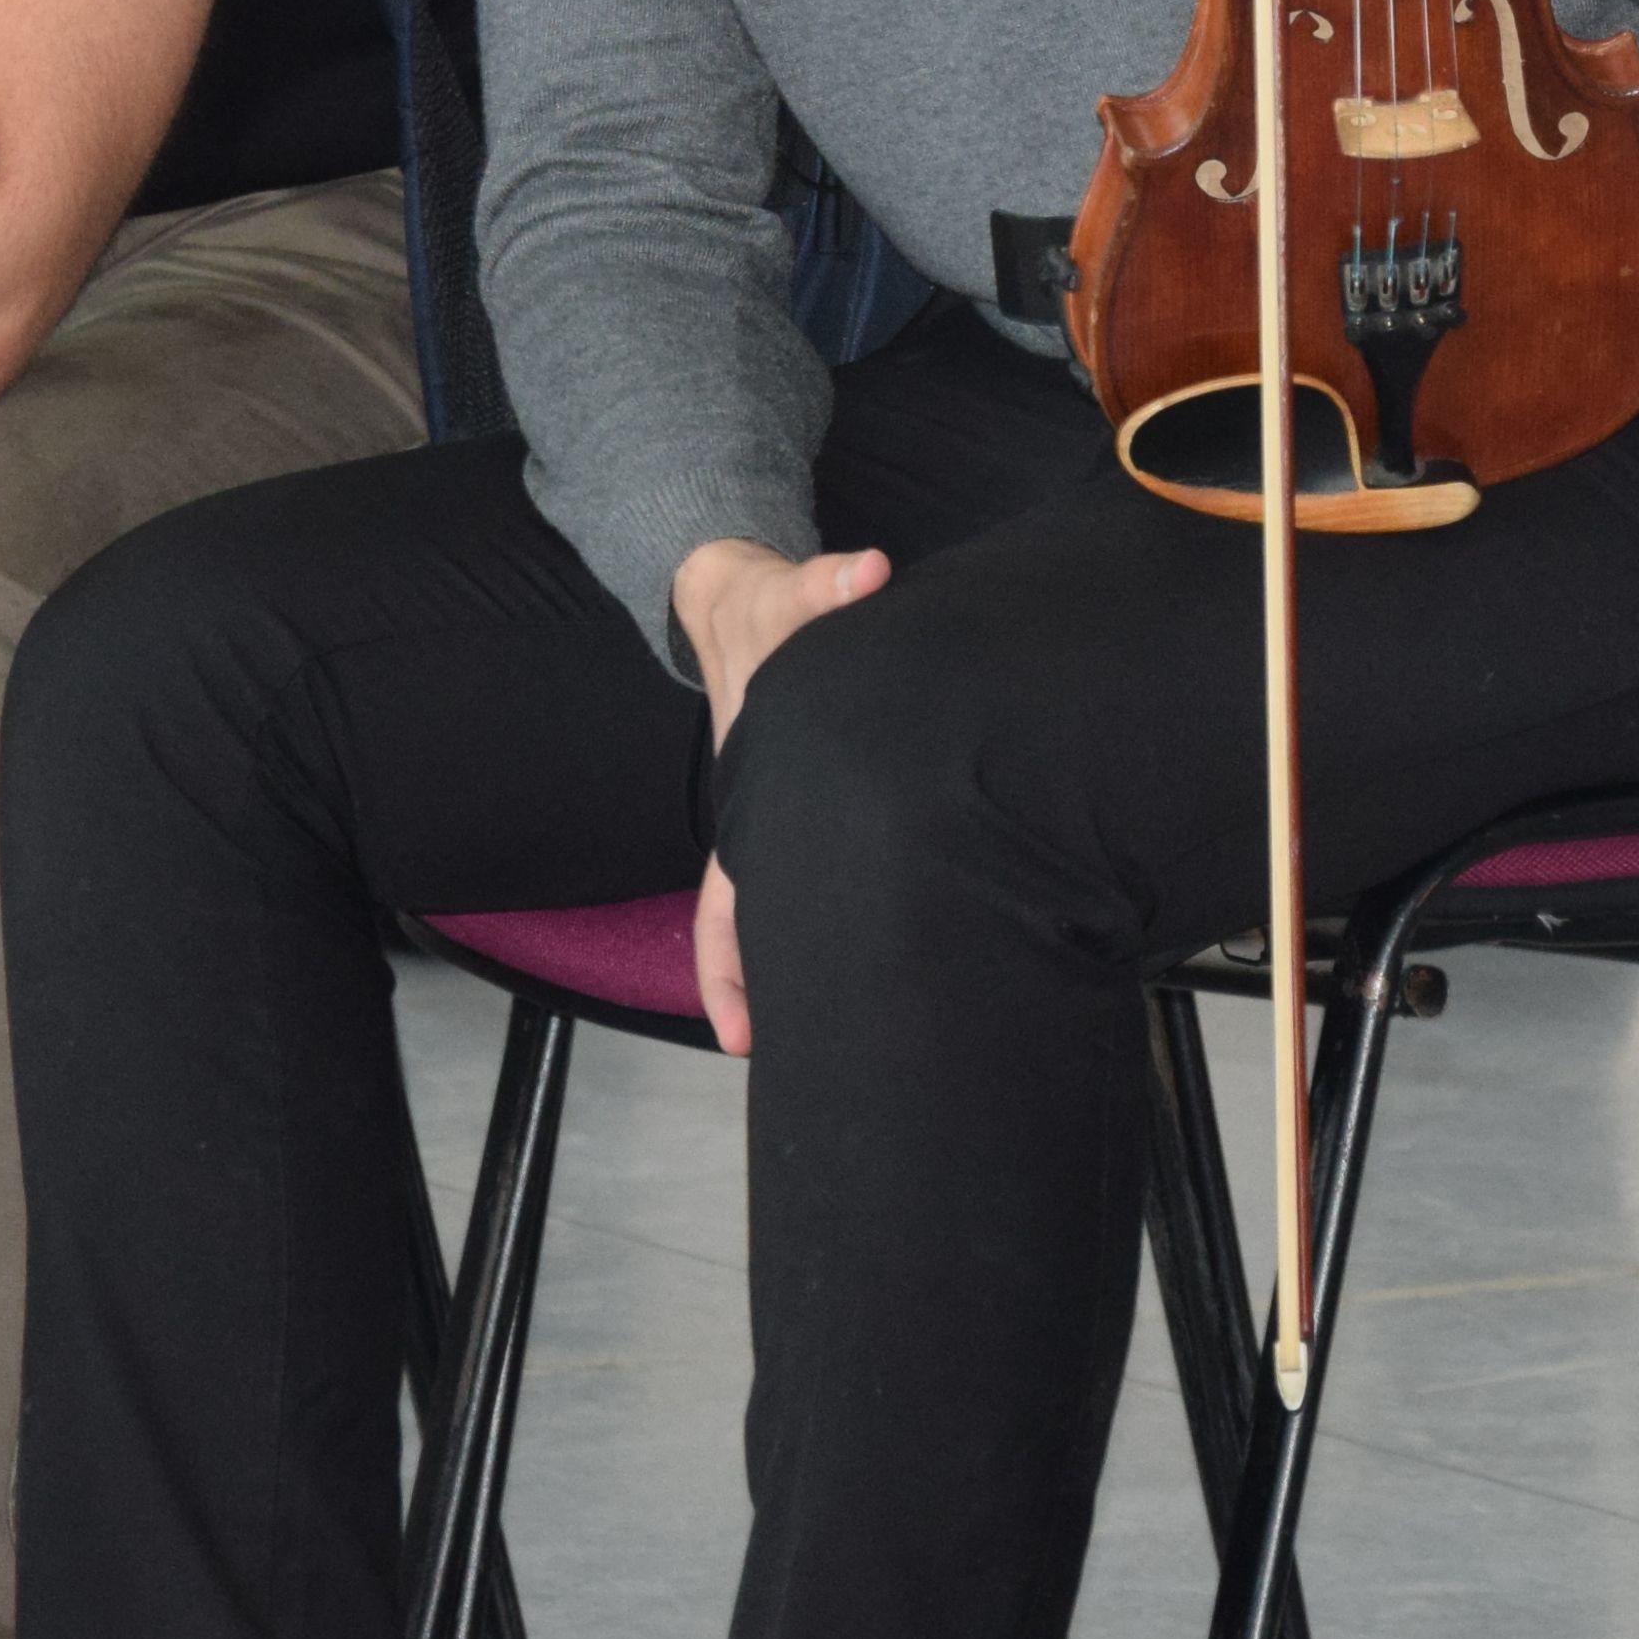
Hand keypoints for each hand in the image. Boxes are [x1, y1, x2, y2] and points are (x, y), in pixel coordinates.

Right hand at [672, 535, 886, 1060]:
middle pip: (767, 932)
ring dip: (820, 964)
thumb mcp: (789, 592)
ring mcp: (795, 817)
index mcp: (748, 802)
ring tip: (865, 1030)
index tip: (742, 1041)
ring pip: (799, 909)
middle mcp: (767, 822)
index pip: (727, 909)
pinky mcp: (825, 802)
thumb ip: (827, 585)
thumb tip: (863, 573)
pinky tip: (912, 933)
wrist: (738, 593)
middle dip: (786, 997)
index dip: (729, 976)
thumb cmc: (762, 608)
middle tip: (826, 1064)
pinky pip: (835, 871)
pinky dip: (857, 910)